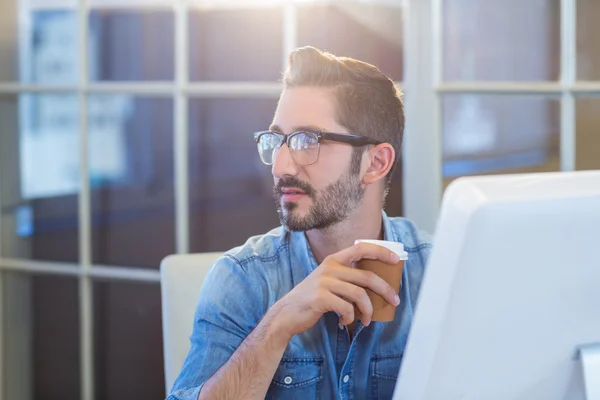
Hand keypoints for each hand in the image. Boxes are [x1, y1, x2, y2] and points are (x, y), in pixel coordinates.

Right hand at [268, 242, 401, 338]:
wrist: (287, 313)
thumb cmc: (312, 299)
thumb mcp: (327, 280)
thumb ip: (346, 277)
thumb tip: (377, 284)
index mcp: (333, 260)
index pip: (361, 248)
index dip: (381, 252)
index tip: (396, 260)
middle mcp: (330, 268)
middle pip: (367, 277)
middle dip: (385, 290)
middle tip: (395, 301)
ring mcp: (324, 282)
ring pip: (360, 295)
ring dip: (368, 311)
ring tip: (367, 320)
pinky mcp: (321, 298)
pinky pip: (347, 309)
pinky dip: (350, 319)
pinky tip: (344, 322)